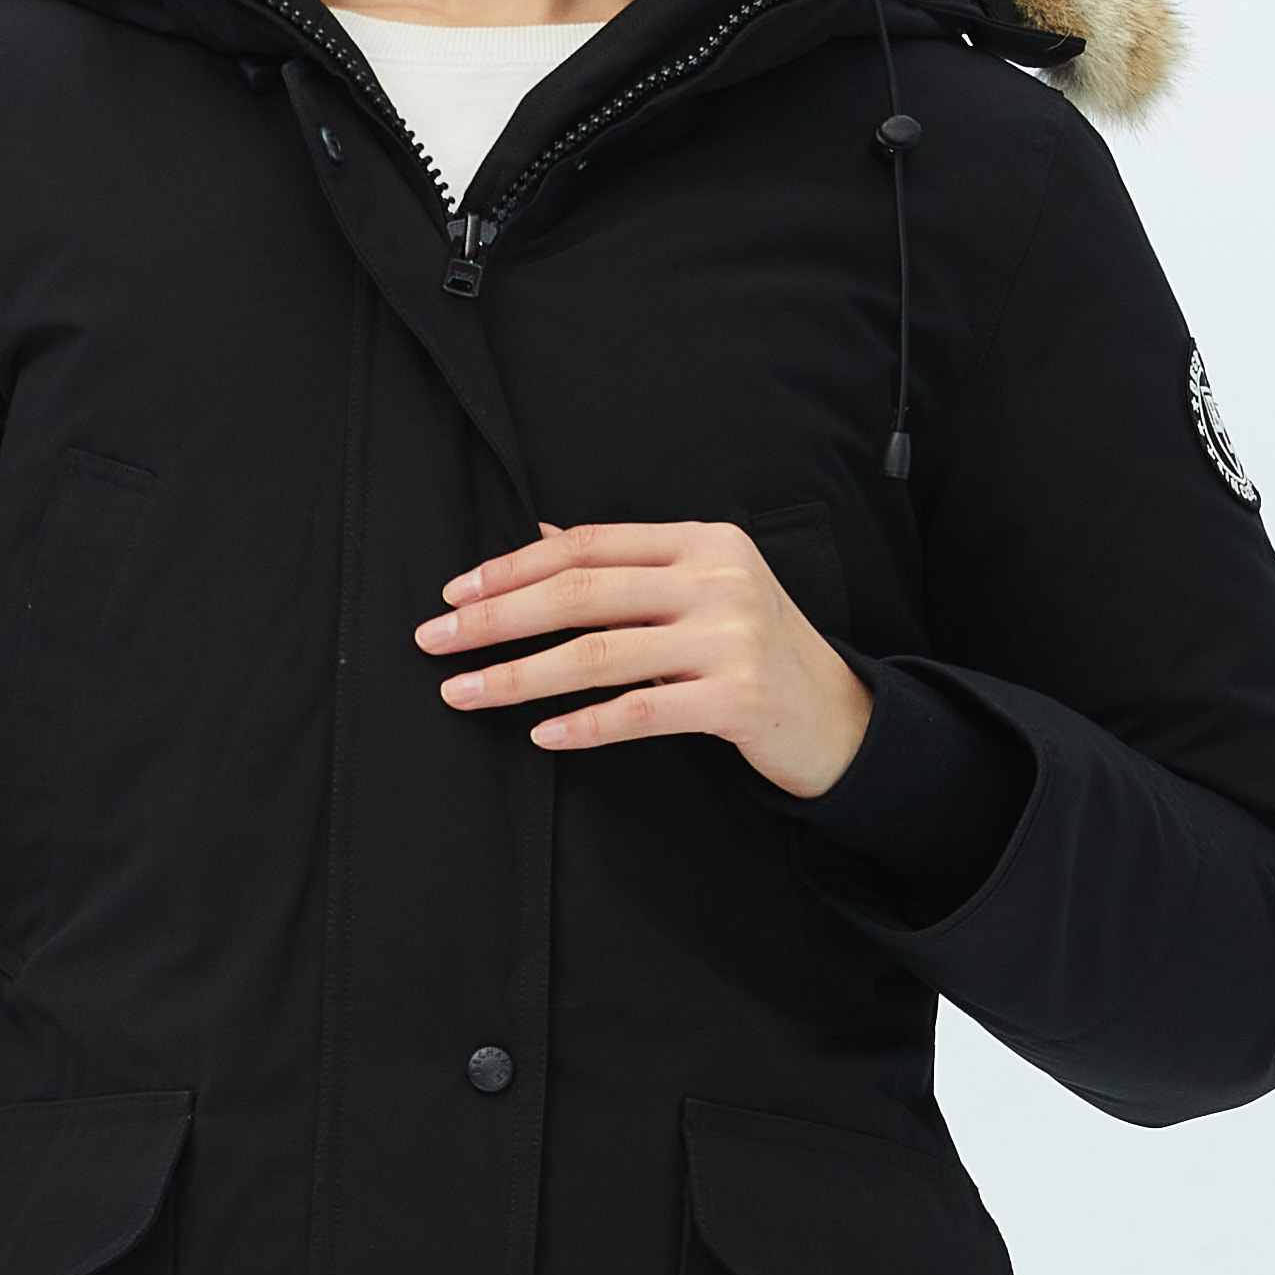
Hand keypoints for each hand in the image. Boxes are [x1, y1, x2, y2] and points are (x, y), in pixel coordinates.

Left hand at [416, 519, 875, 800]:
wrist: (840, 716)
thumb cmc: (755, 653)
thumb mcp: (700, 591)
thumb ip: (626, 566)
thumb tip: (536, 540)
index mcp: (701, 543)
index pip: (587, 545)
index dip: (512, 568)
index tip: (455, 594)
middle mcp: (718, 579)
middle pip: (581, 592)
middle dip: (497, 618)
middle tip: (435, 640)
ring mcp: (730, 638)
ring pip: (599, 653)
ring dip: (520, 676)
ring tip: (464, 692)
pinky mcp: (737, 698)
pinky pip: (640, 710)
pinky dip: (583, 724)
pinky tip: (540, 734)